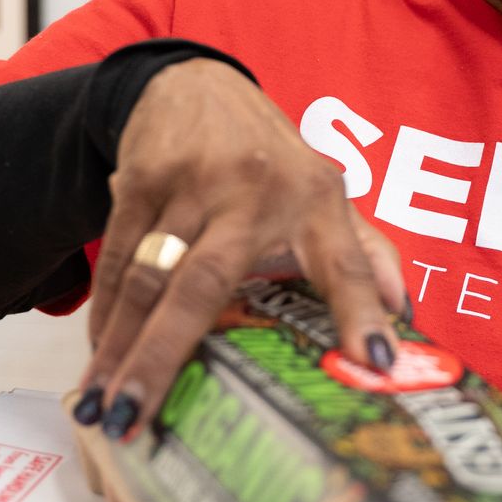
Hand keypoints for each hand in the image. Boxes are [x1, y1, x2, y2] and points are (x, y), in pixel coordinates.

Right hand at [77, 58, 406, 437]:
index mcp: (316, 201)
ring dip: (121, 348)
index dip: (363, 311)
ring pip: (149, 278)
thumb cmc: (271, 160)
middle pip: (205, 284)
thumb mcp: (325, 195)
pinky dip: (105, 314)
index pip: (347, 263)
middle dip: (165, 355)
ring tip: (102, 408)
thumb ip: (367, 256)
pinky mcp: (141, 179)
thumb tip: (404, 316)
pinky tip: (97, 360)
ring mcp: (192, 183)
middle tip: (137, 417)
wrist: (196, 84)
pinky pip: (118, 258)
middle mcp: (255, 190)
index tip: (375, 363)